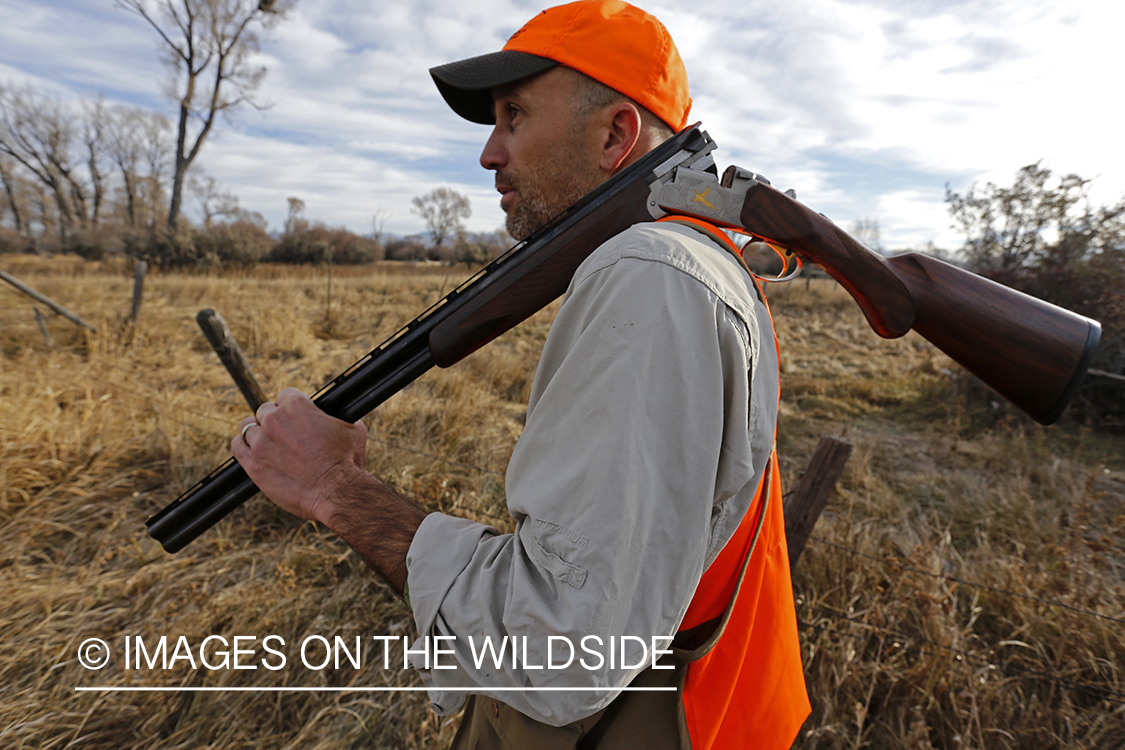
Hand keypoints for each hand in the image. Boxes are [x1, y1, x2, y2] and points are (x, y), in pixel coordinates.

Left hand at [231, 387, 367, 524]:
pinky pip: (237, 446)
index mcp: (297, 405)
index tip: (295, 417)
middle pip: (265, 411)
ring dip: (258, 433)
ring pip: (248, 427)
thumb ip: (336, 416)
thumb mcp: (352, 428)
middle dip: (275, 421)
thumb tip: (335, 416)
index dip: (291, 407)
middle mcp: (274, 419)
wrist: (337, 492)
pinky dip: (242, 445)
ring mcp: (261, 442)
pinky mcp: (252, 464)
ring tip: (268, 443)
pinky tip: (250, 449)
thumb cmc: (347, 461)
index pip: (285, 395)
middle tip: (286, 435)